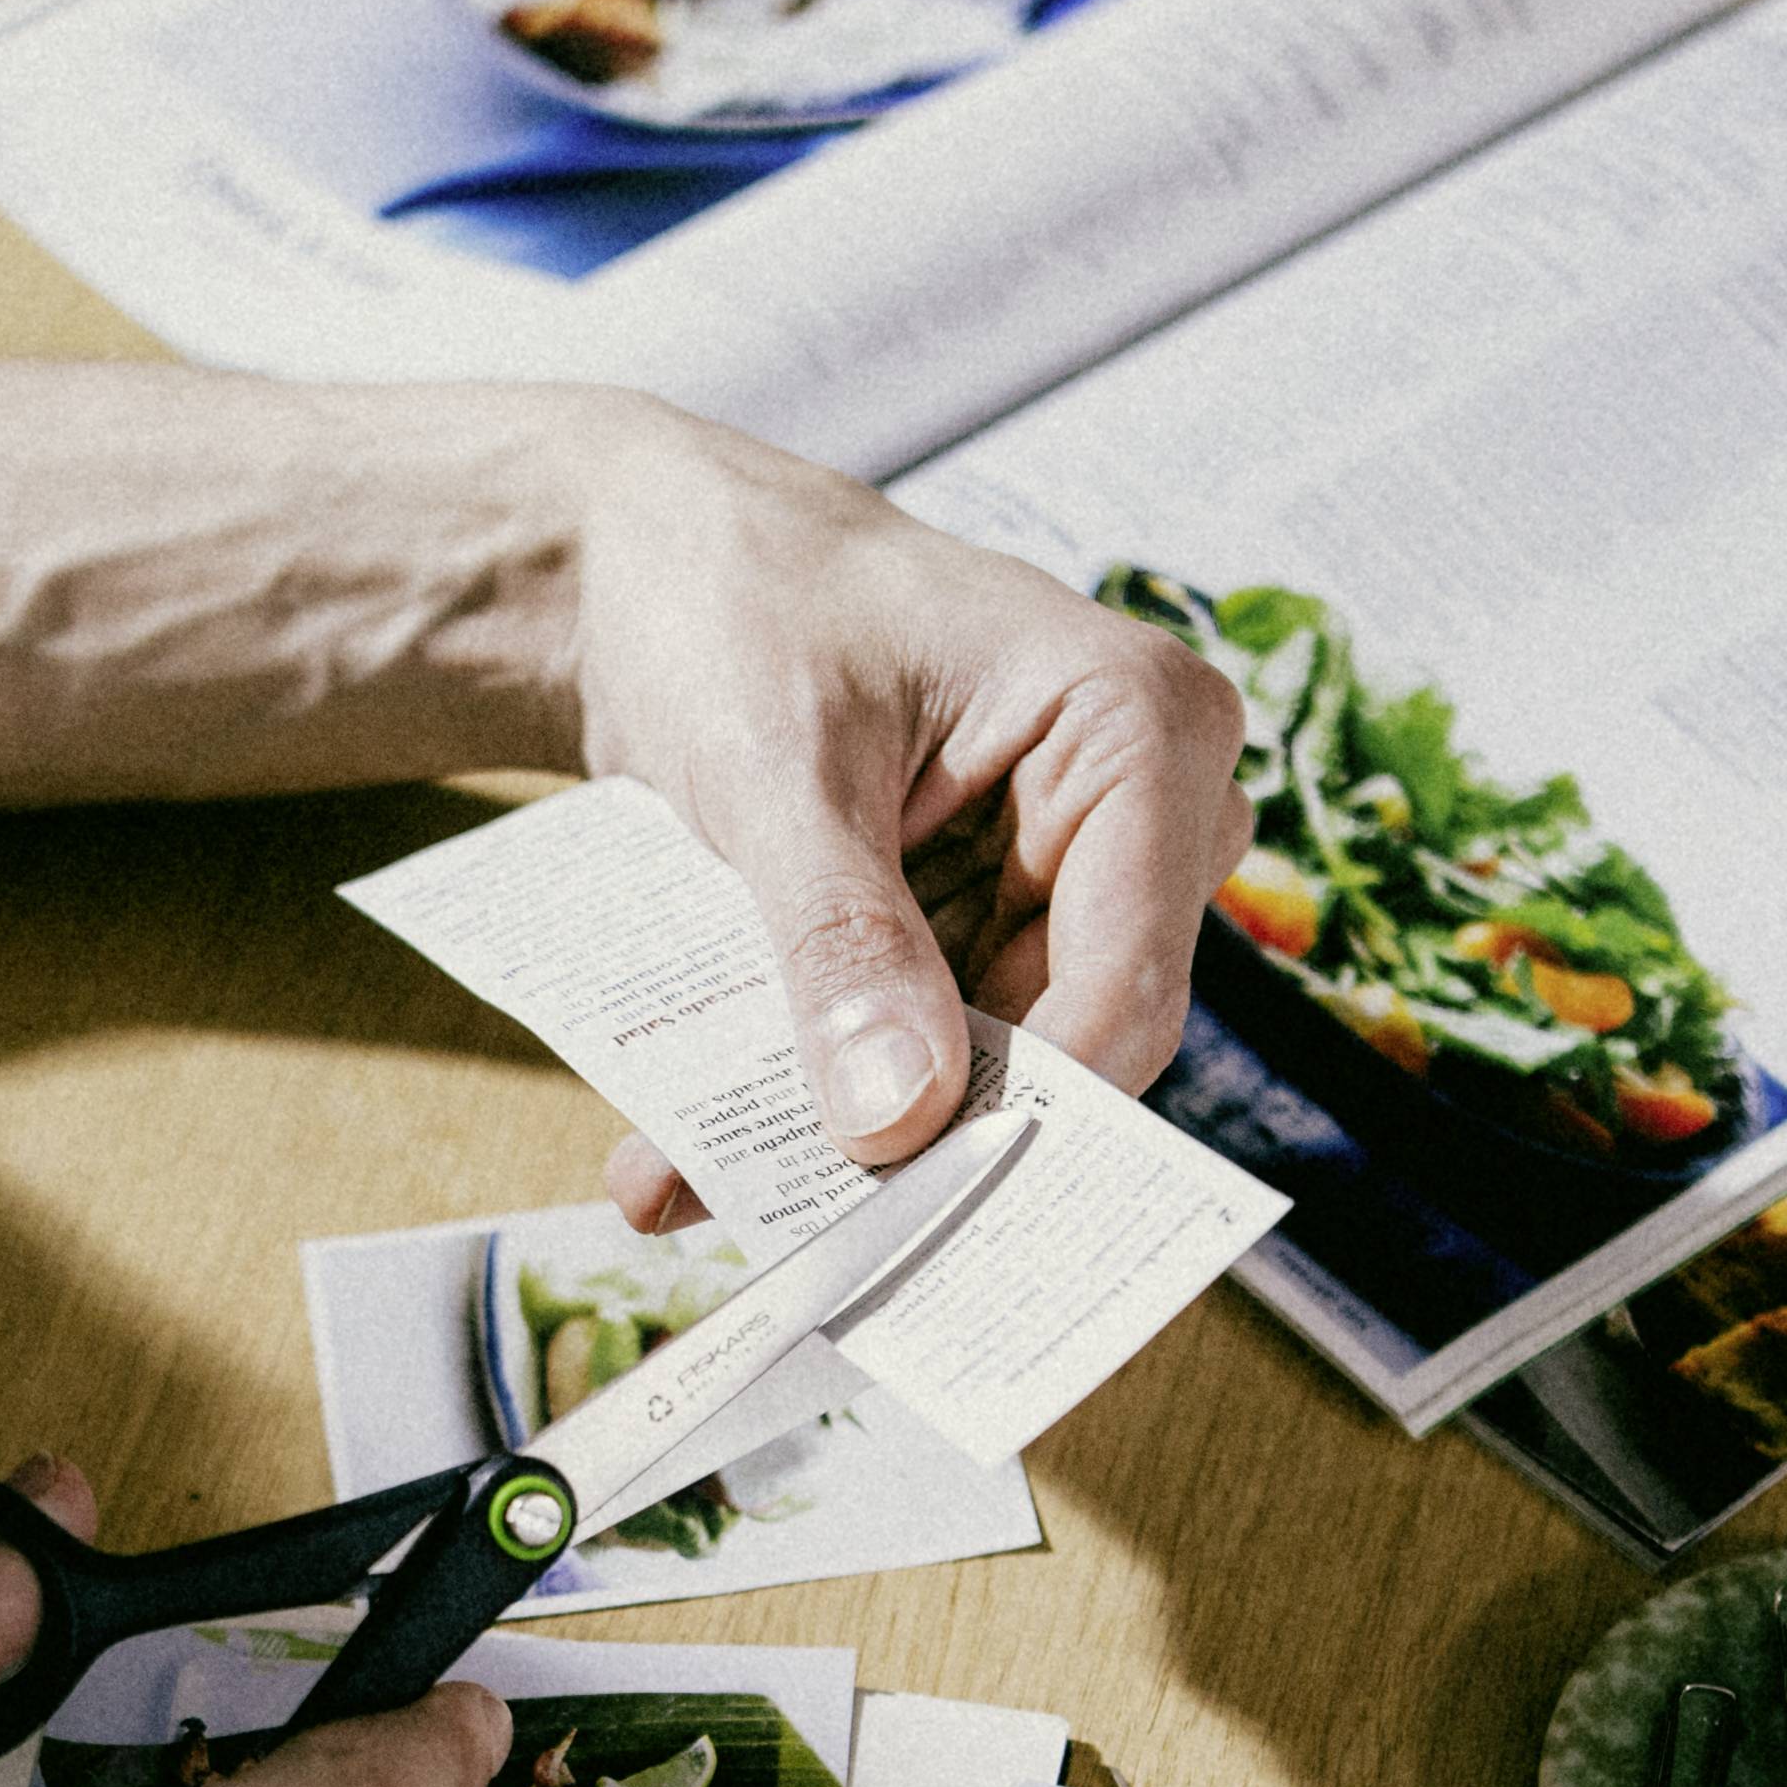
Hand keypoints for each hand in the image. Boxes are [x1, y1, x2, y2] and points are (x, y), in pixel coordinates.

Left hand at [559, 407, 1247, 1228]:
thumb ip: (840, 943)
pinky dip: (810, 1089)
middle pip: (1065, 1040)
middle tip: (785, 1222)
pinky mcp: (984, 914)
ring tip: (682, 1178)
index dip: (1023, 1112)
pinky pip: (921, 1040)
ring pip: (982, 1061)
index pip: (1128, 979)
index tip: (897, 1201)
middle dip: (916, 1135)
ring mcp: (1065, 869)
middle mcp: (1137, 805)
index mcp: (1136, 723)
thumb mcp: (775, 770)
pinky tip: (688, 1148)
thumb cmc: (733, 598)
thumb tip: (898, 1121)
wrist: (649, 563)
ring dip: (838, 1129)